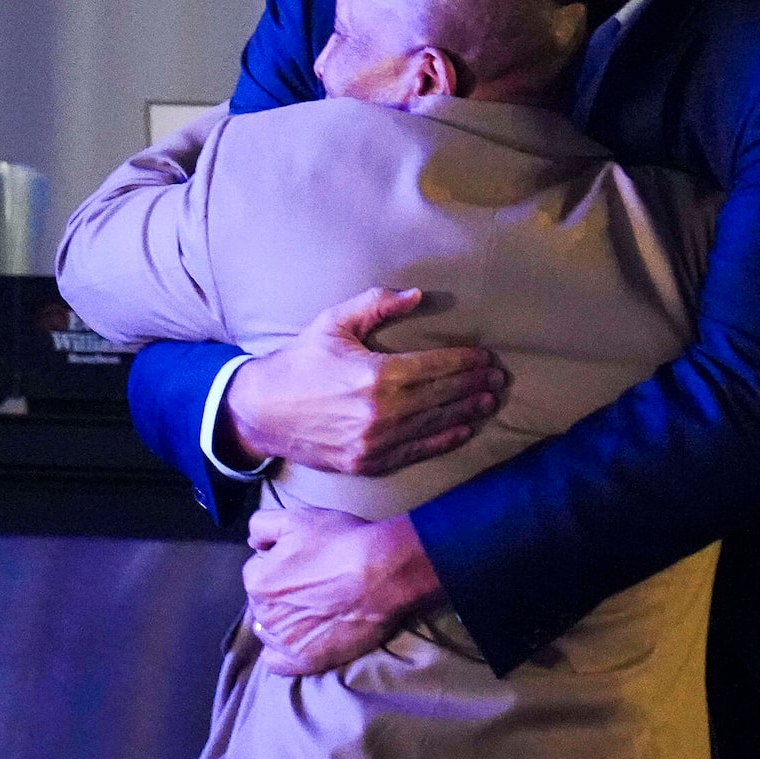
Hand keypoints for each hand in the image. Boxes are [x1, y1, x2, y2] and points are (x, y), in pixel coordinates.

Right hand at [220, 287, 506, 474]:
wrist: (261, 412)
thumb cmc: (299, 363)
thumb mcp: (333, 323)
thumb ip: (376, 306)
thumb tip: (417, 295)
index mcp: (375, 375)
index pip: (435, 368)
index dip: (465, 363)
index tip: (485, 357)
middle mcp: (380, 412)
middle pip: (441, 397)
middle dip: (474, 385)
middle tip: (498, 377)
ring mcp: (375, 442)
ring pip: (435, 425)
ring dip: (467, 412)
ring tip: (489, 400)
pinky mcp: (368, 463)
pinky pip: (417, 451)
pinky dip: (444, 440)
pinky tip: (463, 429)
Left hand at [243, 507, 445, 675]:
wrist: (384, 574)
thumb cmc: (342, 543)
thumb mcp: (297, 518)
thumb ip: (262, 525)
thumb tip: (254, 542)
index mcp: (258, 581)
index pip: (258, 569)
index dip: (279, 562)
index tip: (302, 561)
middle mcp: (265, 614)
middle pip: (264, 600)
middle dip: (281, 591)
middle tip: (312, 582)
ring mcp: (284, 641)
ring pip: (270, 629)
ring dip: (283, 620)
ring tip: (313, 607)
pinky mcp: (306, 661)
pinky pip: (277, 662)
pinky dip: (282, 652)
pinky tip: (298, 638)